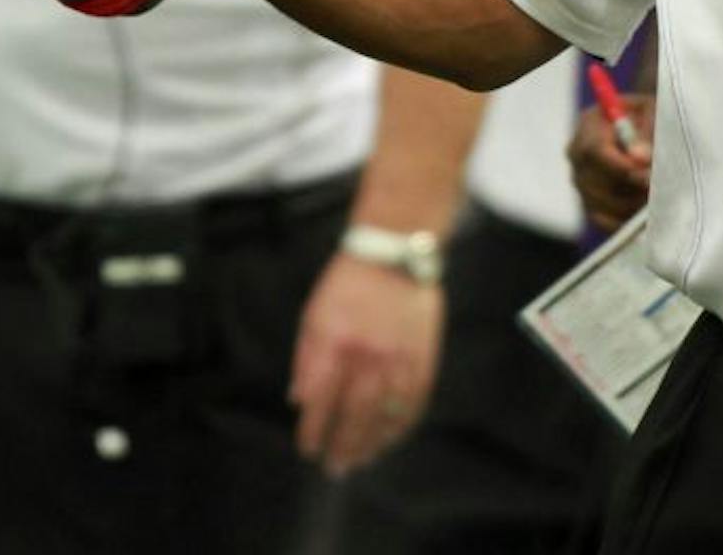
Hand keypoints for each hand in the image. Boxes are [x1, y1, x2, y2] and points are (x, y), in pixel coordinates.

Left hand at [289, 251, 443, 477]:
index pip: (320, 402)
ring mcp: (399, 361)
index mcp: (335, 345)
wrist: (394, 255)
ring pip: (386, 416)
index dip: (313, 431)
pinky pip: (414, 403)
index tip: (308, 448)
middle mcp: (367, 358)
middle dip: (343, 447)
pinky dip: (403, 426)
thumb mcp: (313, 314)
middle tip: (336, 468)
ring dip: (373, 444)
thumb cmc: (347, 283)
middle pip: (354, 416)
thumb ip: (306, 358)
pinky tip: (392, 438)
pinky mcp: (423, 359)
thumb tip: (299, 399)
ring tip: (363, 460)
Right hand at [567, 95, 654, 232]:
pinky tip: (646, 211)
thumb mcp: (655, 113)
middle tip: (659, 188)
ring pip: (599, 202)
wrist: (655, 136)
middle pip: (592, 180)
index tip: (646, 173)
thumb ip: (648, 131)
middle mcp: (577, 153)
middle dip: (628, 188)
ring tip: (659, 196)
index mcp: (590, 123)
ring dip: (631, 204)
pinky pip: (602, 220)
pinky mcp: (590, 204)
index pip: (593, 149)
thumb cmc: (654, 118)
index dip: (619, 165)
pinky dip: (626, 220)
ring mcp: (581, 181)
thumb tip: (639, 157)